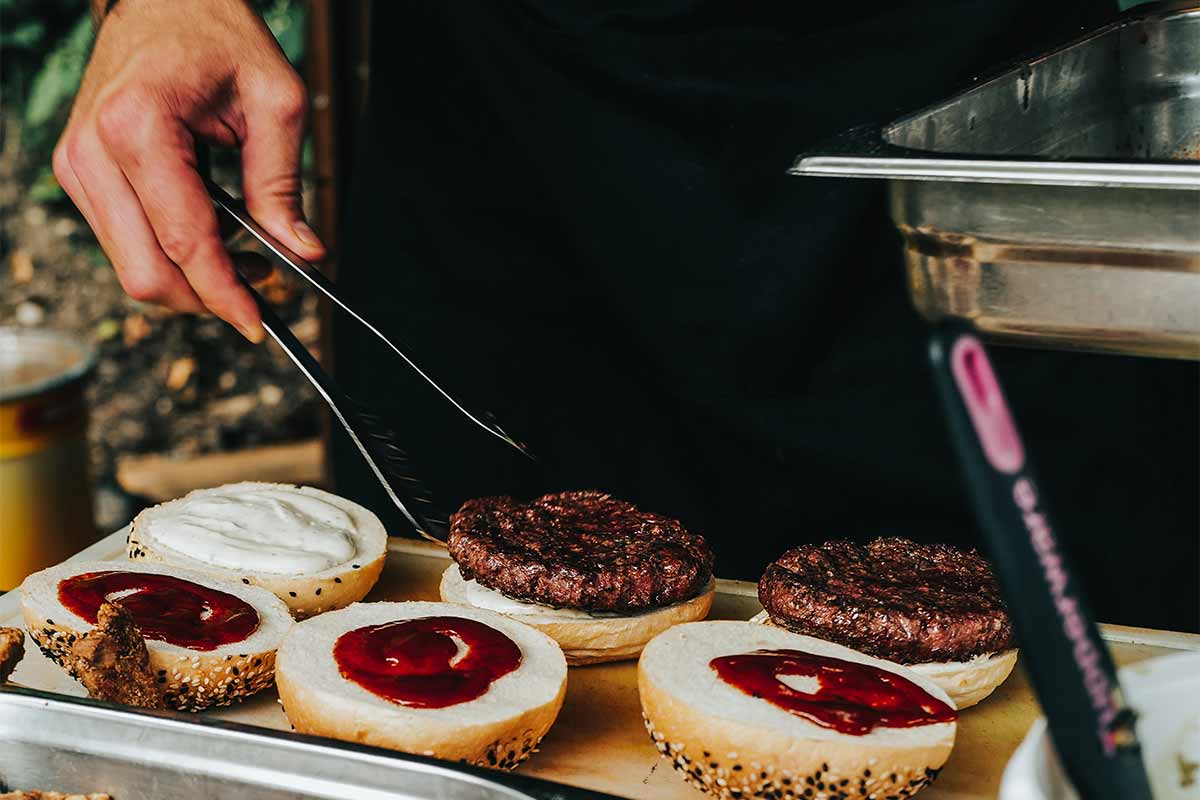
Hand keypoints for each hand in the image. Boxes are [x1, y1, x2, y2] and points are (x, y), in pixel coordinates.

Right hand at [54, 0, 324, 341]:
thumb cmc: (217, 33)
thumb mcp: (275, 101)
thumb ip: (284, 184)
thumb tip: (304, 252)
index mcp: (139, 126)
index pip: (185, 241)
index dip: (225, 293)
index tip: (259, 324)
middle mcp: (94, 150)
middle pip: (146, 270)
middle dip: (206, 298)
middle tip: (260, 293)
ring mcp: (78, 164)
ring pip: (129, 266)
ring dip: (188, 281)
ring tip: (244, 263)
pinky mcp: (79, 172)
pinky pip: (122, 242)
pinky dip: (168, 256)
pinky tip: (210, 239)